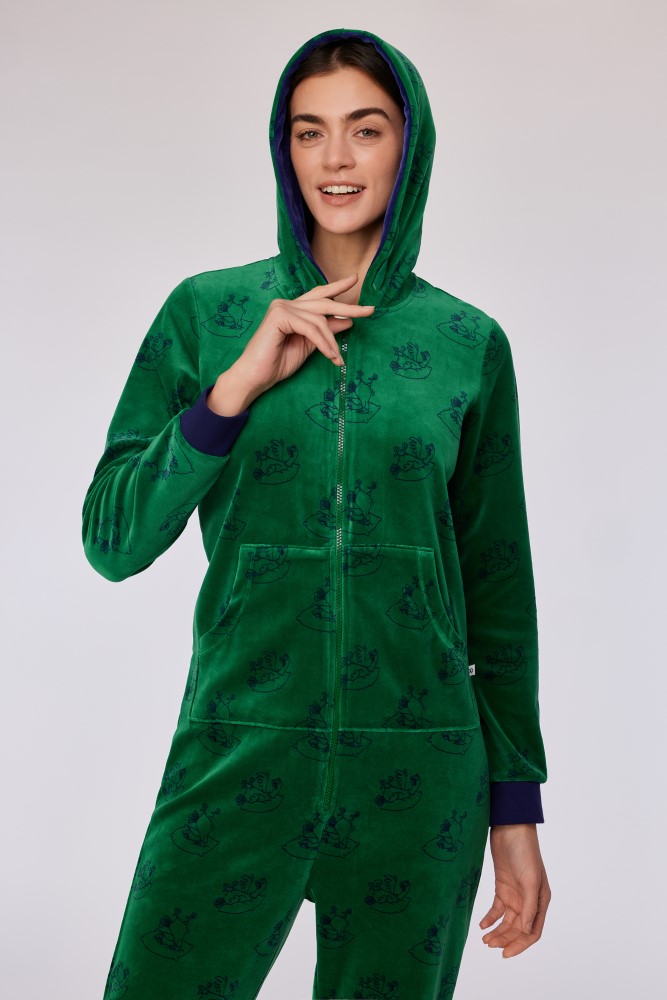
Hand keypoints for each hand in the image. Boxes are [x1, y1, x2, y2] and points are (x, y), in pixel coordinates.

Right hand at [207, 273, 373, 414]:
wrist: (255, 377)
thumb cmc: (277, 363)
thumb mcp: (309, 346)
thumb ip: (325, 331)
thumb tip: (347, 320)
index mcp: (292, 309)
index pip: (318, 295)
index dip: (337, 287)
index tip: (355, 280)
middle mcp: (286, 304)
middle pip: (323, 302)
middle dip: (348, 306)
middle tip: (370, 310)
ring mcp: (281, 307)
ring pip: (319, 320)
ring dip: (331, 342)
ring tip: (337, 358)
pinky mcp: (279, 316)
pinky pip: (311, 328)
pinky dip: (323, 343)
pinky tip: (330, 356)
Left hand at [479, 823, 550, 957]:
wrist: (510, 828)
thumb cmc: (525, 852)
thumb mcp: (529, 880)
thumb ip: (529, 907)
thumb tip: (526, 930)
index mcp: (540, 901)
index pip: (532, 931)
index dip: (520, 945)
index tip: (505, 954)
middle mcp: (529, 901)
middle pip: (518, 929)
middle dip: (505, 939)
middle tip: (489, 945)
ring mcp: (515, 894)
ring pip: (507, 921)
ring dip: (497, 931)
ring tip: (484, 939)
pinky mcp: (503, 887)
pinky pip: (497, 909)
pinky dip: (490, 918)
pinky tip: (482, 925)